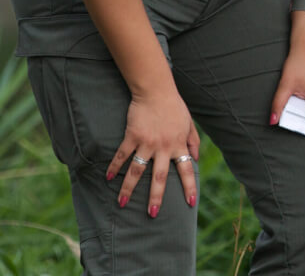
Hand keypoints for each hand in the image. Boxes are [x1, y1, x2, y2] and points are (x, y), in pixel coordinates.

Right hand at [105, 88, 200, 216]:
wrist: (156, 90)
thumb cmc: (174, 105)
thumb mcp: (189, 122)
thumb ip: (193, 140)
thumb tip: (196, 157)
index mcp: (179, 144)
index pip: (187, 169)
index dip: (190, 187)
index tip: (191, 202)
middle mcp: (164, 147)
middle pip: (160, 178)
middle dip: (156, 197)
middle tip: (152, 214)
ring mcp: (147, 143)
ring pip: (137, 171)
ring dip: (128, 189)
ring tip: (121, 204)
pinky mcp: (132, 136)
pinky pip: (122, 155)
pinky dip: (114, 166)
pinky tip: (108, 177)